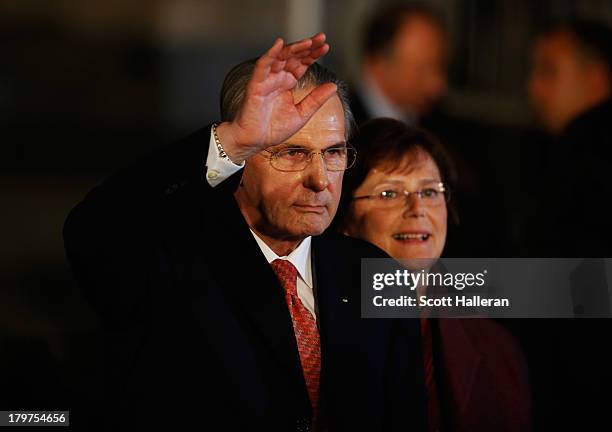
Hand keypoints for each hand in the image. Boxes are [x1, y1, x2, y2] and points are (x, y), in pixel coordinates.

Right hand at [216, 33, 336, 163]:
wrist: (255, 141)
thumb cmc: (274, 129)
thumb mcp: (302, 114)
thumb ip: (316, 100)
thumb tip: (334, 86)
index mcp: (288, 83)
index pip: (302, 63)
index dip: (313, 54)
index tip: (326, 47)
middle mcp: (278, 78)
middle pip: (293, 56)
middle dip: (307, 46)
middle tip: (321, 38)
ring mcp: (267, 79)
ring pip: (280, 57)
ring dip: (294, 48)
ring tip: (309, 42)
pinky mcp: (256, 85)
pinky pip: (262, 65)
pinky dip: (270, 54)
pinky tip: (279, 44)